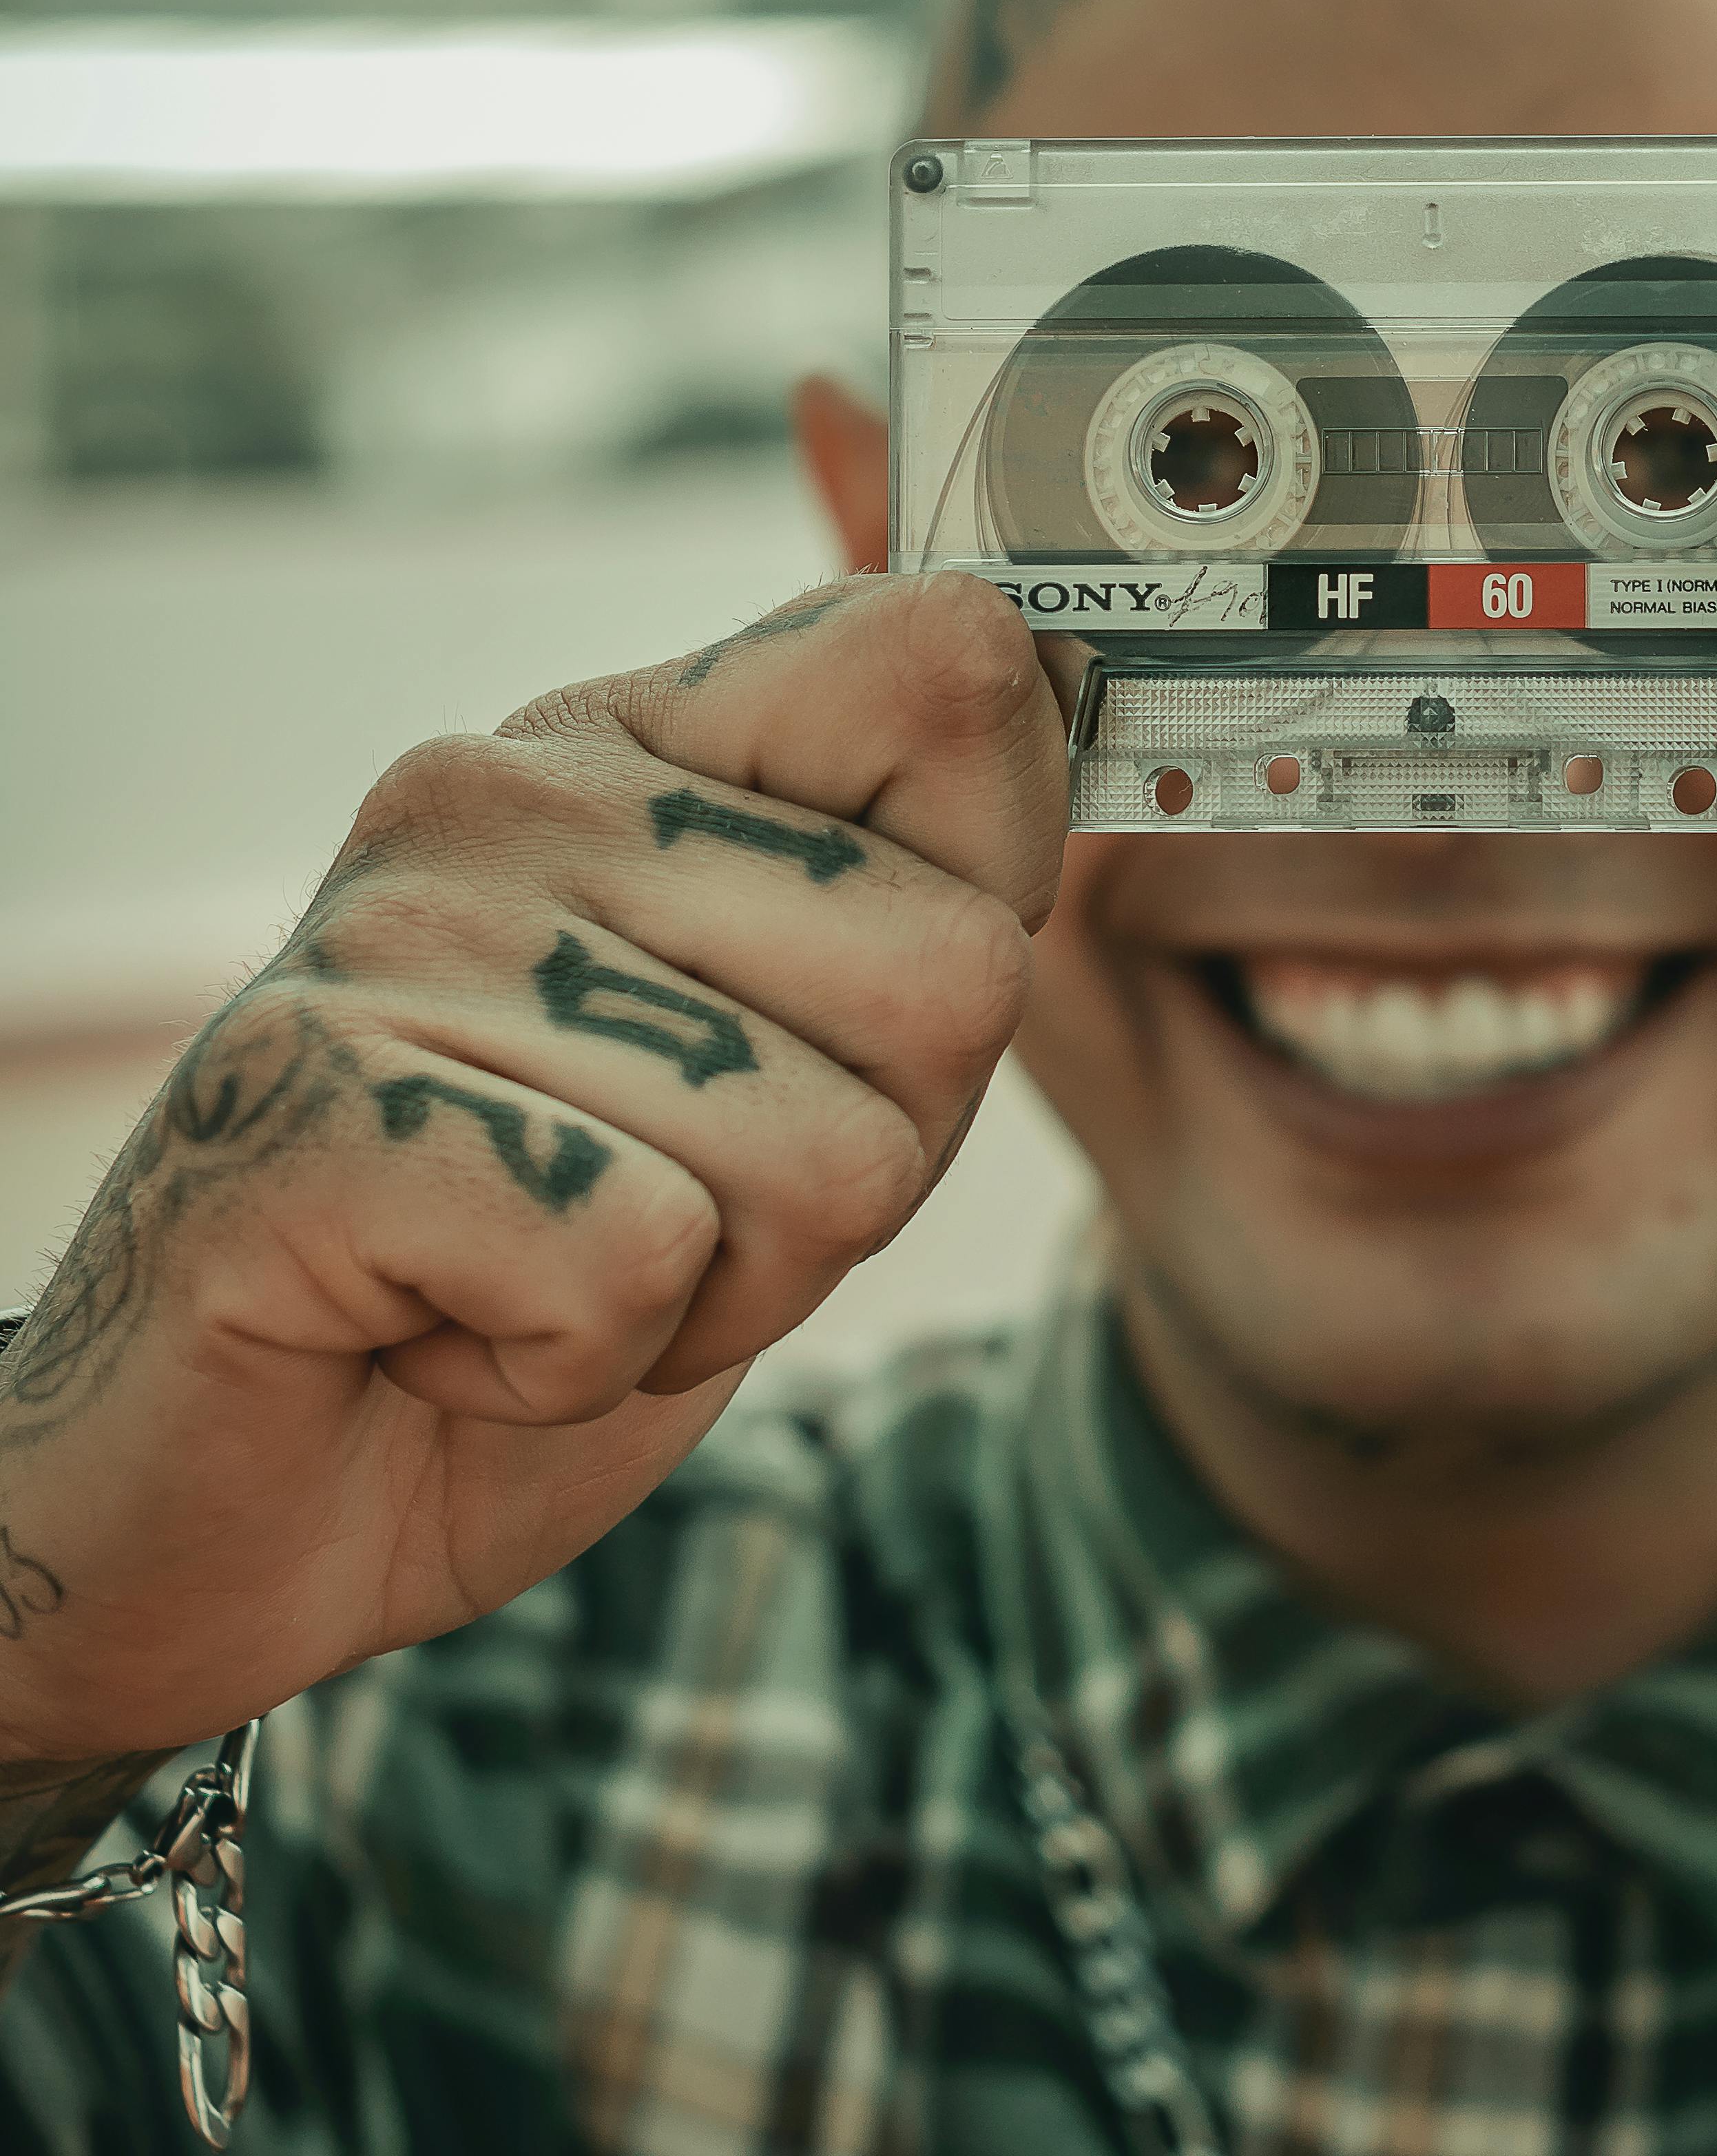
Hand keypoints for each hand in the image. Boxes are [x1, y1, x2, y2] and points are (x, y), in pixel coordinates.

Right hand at [0, 577, 1062, 1763]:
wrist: (228, 1497)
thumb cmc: (536, 1271)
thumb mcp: (778, 1072)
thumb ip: (908, 899)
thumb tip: (1049, 658)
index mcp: (628, 743)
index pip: (956, 667)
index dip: (980, 900)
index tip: (832, 1032)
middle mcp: (504, 792)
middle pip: (954, 978)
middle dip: (859, 1175)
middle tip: (659, 1214)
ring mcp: (394, 939)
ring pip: (829, 1157)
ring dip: (720, 1295)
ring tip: (542, 1269)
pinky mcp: (312, 1112)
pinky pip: (643, 1258)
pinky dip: (581, 1364)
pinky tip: (448, 1332)